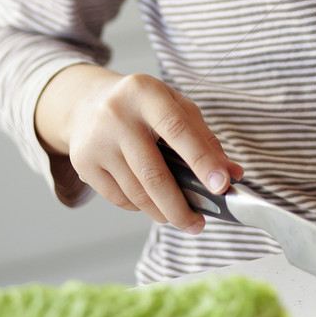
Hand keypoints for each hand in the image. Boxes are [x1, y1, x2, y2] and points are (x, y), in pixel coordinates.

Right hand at [35, 64, 242, 232]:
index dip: (202, 160)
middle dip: (180, 206)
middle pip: (154, 173)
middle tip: (198, 224)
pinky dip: (141, 206)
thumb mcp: (176, 107)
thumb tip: (232, 173)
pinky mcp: (83, 163)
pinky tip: (151, 202)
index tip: (222, 186)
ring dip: (163, 212)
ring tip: (179, 216)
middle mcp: (117, 115)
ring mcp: (97, 141)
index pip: (178, 130)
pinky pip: (120, 198)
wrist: (88, 103)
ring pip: (137, 192)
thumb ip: (205, 138)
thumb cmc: (144, 107)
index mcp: (146, 92)